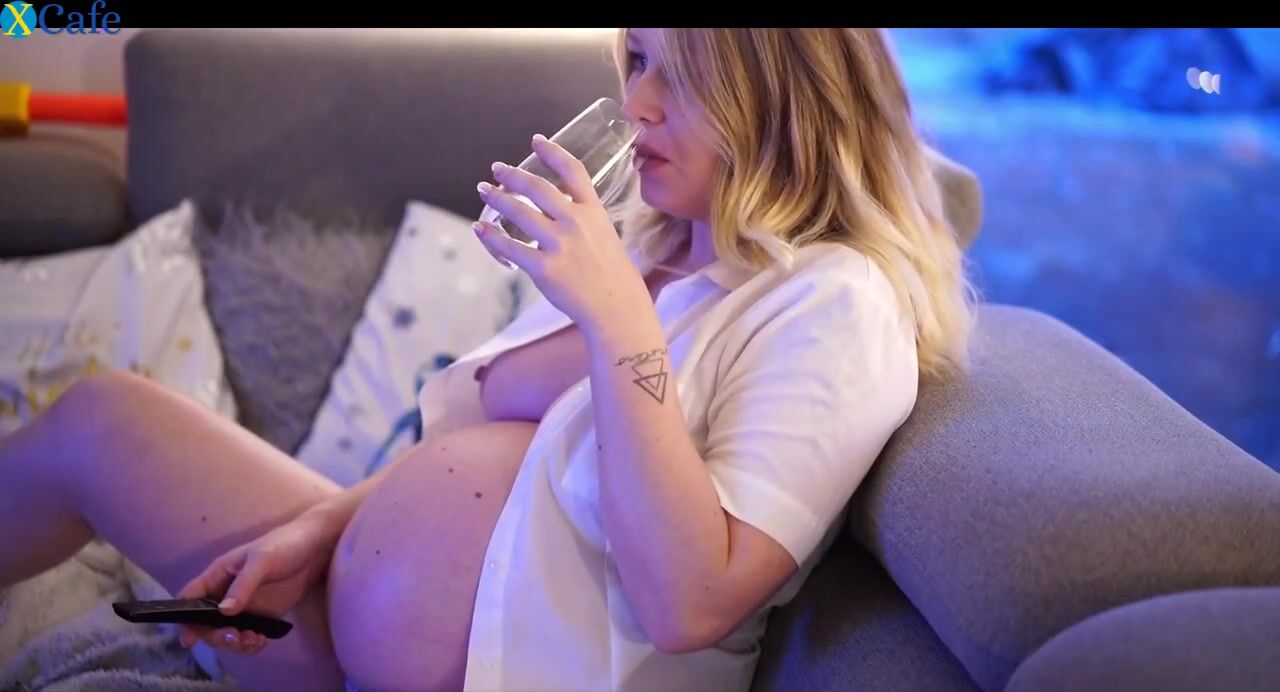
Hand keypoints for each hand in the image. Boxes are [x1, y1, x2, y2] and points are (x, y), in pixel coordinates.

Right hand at [173, 512, 337, 656]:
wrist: (317, 548)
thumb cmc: (285, 545)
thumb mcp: (262, 561)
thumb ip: (243, 585)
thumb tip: (223, 612)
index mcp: (218, 575)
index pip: (190, 598)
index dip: (184, 619)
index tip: (188, 640)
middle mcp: (226, 593)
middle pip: (206, 623)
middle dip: (216, 635)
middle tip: (235, 637)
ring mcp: (245, 606)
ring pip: (227, 633)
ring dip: (235, 643)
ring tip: (254, 640)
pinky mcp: (263, 615)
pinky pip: (248, 636)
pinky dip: (251, 644)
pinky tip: (262, 641)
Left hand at [473, 134, 649, 330]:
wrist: (617, 309)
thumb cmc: (614, 277)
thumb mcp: (607, 237)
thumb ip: (584, 221)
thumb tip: (555, 213)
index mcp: (594, 212)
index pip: (573, 172)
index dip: (552, 153)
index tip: (536, 140)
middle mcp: (576, 222)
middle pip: (538, 188)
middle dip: (513, 175)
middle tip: (497, 169)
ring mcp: (559, 245)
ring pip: (519, 212)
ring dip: (497, 198)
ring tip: (484, 190)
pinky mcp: (544, 268)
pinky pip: (510, 247)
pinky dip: (491, 236)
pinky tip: (480, 228)